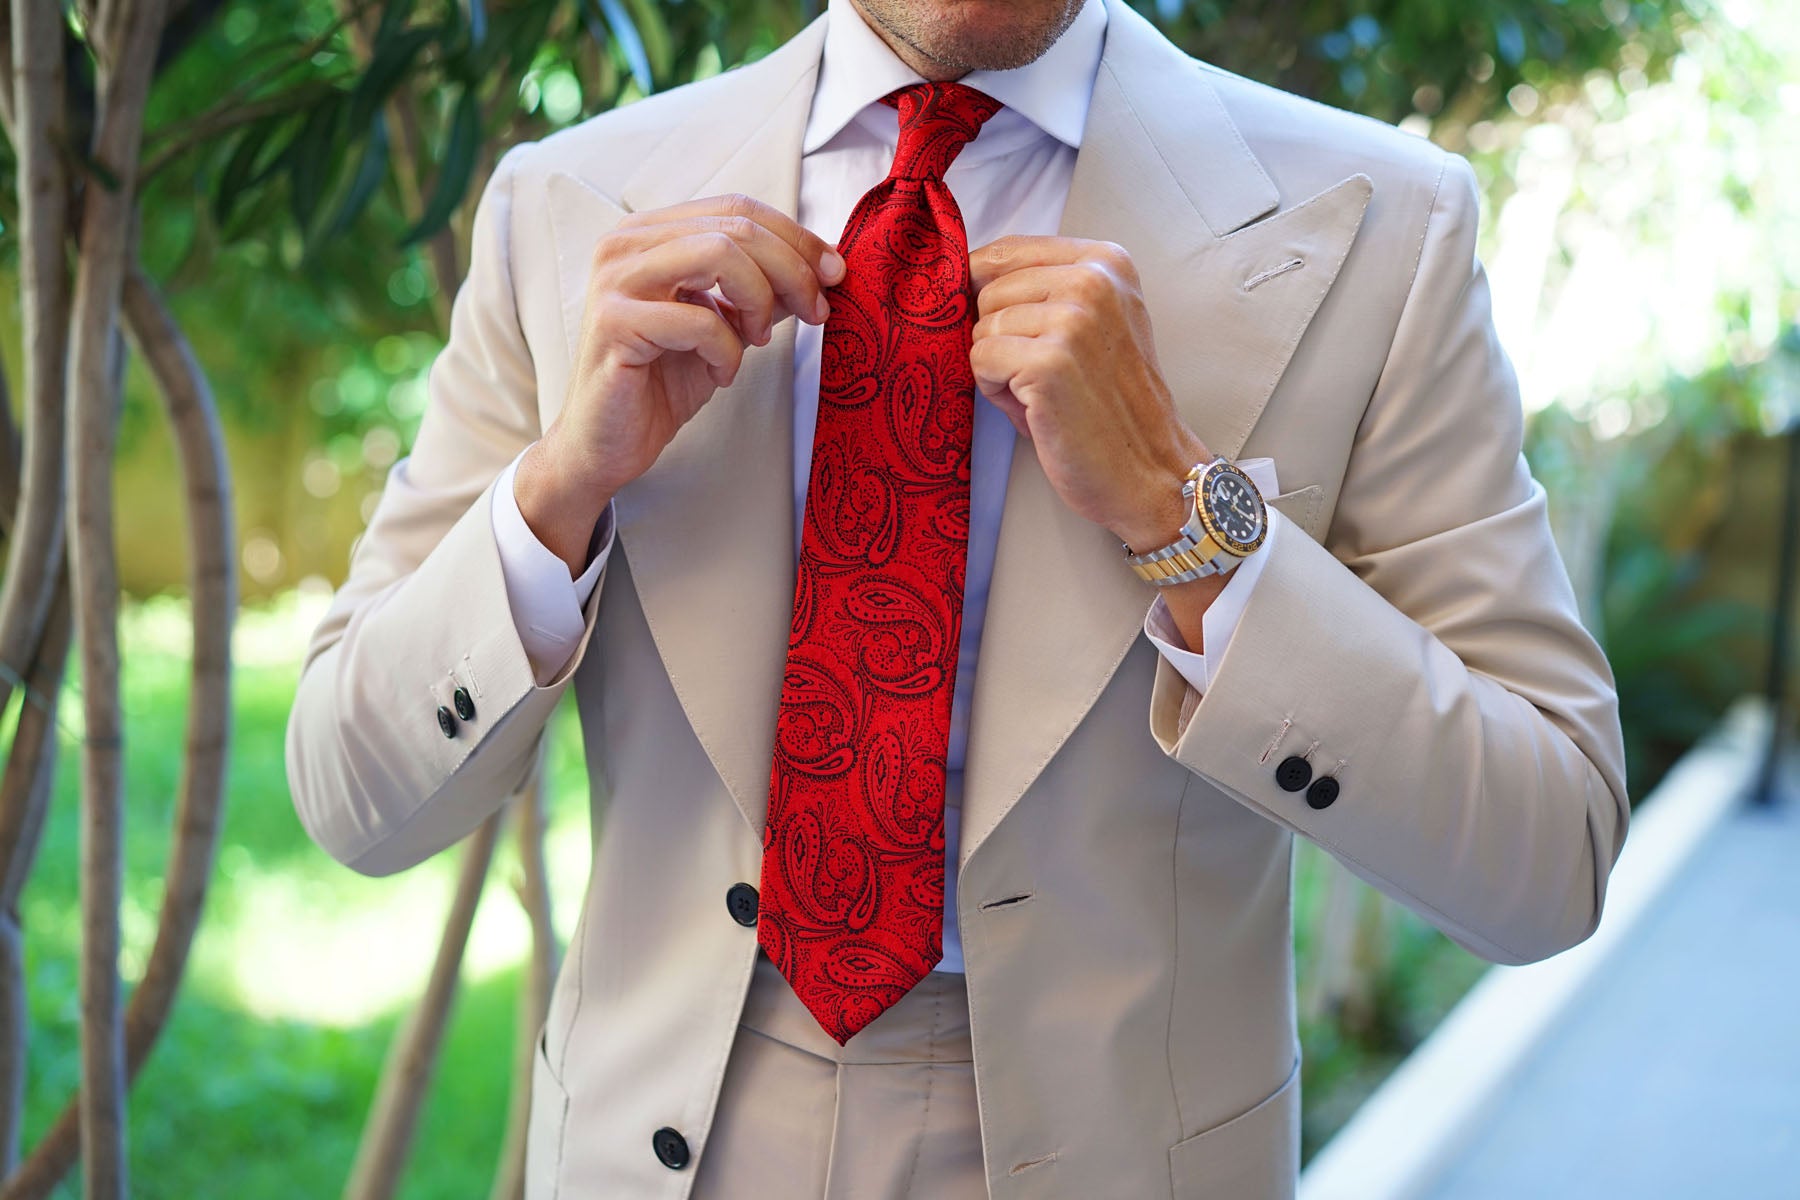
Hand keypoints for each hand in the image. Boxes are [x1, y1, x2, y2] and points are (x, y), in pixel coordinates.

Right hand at [516, 194, 845, 572]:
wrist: (605, 444)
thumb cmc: (661, 383)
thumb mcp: (723, 325)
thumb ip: (759, 290)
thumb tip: (821, 268)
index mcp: (650, 233)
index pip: (737, 208)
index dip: (796, 237)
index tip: (834, 274)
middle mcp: (625, 243)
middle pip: (736, 227)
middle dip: (793, 270)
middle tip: (817, 312)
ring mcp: (614, 279)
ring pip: (720, 254)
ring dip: (759, 300)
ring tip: (759, 341)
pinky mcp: (613, 323)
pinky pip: (699, 320)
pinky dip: (727, 351)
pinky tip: (721, 373)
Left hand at [967, 237, 1208, 554]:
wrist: (1150, 470)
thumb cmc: (1110, 402)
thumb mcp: (1094, 322)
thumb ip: (1047, 287)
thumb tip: (964, 271)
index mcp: (1106, 260)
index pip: (1005, 250)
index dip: (989, 294)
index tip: (1016, 332)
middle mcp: (1093, 280)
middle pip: (988, 289)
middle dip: (1000, 335)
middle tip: (1042, 374)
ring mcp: (1073, 319)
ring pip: (981, 326)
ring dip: (998, 367)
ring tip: (1043, 393)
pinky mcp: (1050, 362)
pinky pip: (980, 360)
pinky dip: (996, 392)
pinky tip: (1036, 408)